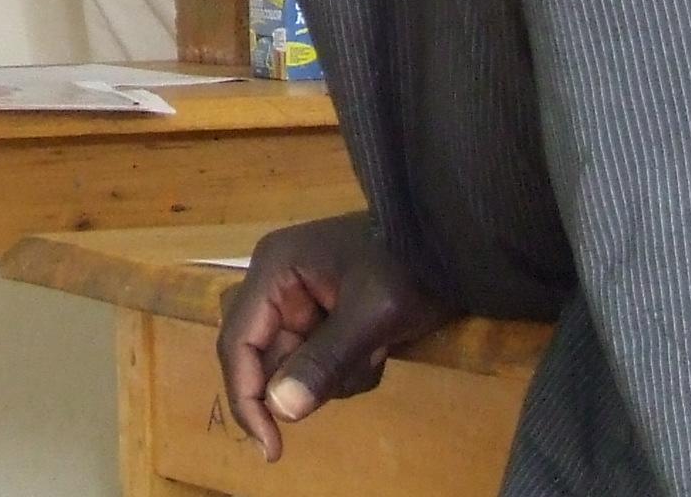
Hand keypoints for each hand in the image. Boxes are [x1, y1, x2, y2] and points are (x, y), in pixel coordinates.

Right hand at [217, 212, 450, 461]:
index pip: (238, 342)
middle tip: (360, 364)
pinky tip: (379, 347)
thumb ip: (324, 361)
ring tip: (377, 349)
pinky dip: (347, 367)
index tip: (271, 447)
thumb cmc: (409, 267)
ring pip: (294, 366)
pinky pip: (317, 360)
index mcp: (274, 271)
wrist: (452, 244)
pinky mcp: (321, 313)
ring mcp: (298, 298)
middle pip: (266, 357)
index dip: (247, 397)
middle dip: (311, 377)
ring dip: (335, 375)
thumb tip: (280, 410)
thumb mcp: (372, 316)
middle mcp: (276, 284)